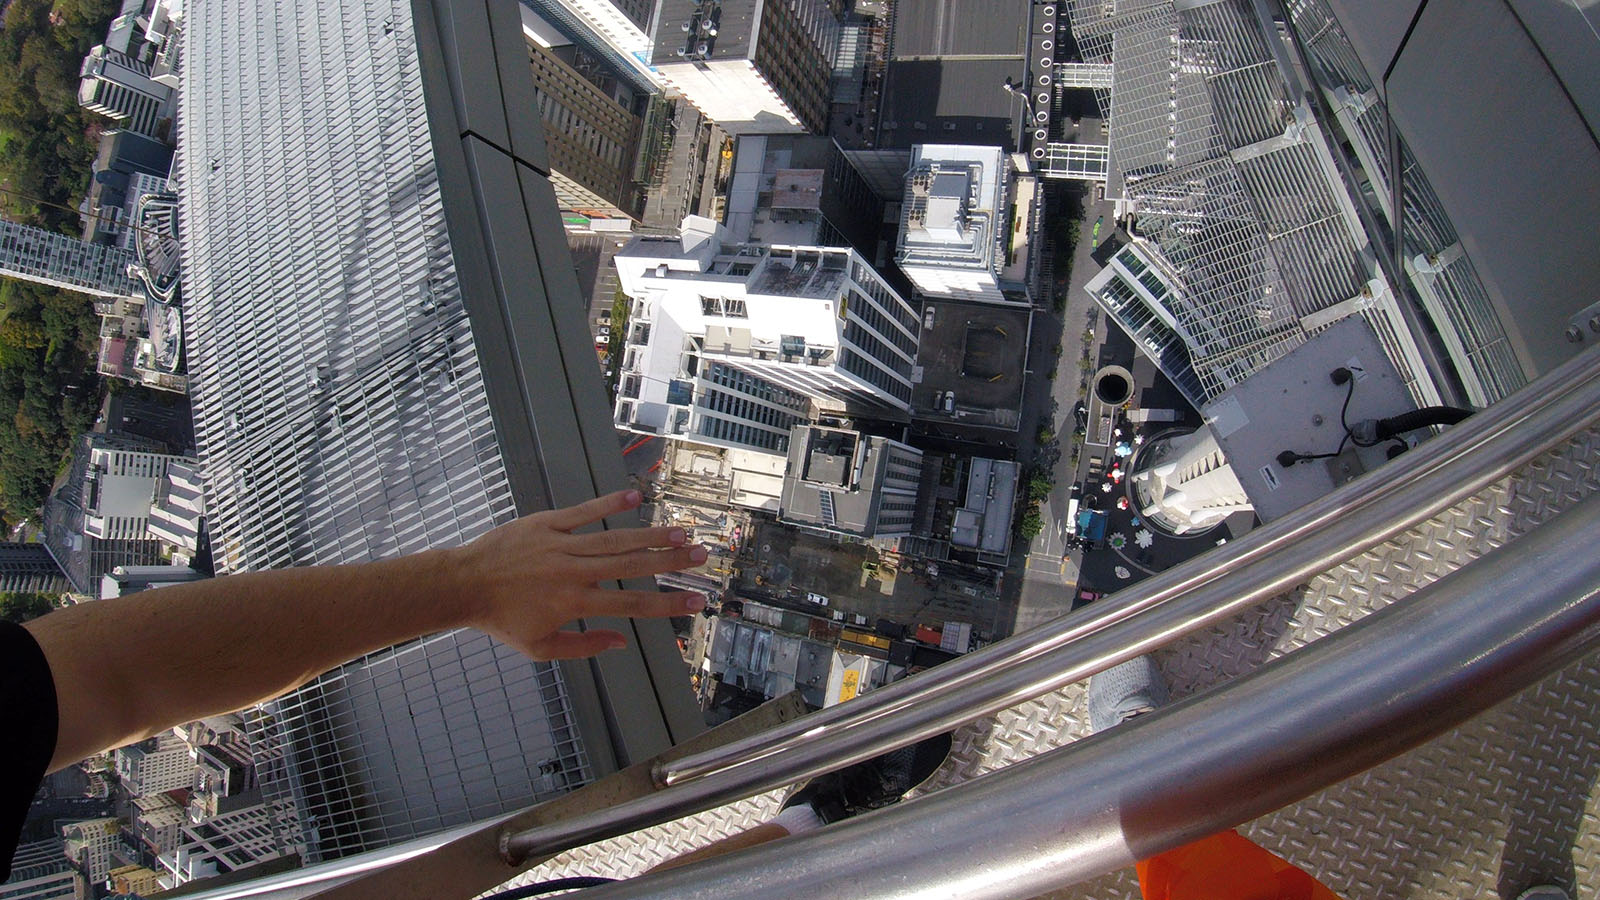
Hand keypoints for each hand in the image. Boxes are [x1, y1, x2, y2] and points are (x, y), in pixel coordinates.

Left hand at [452, 489, 708, 659]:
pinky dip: (609, 503)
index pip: (631, 605)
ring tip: (680, 532)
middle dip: (669, 561)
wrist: (461, 585)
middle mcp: (572, 573)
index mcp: (574, 604)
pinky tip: (636, 497)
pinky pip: (583, 512)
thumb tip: (621, 643)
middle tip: (701, 555)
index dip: (667, 603)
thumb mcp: (539, 647)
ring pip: (613, 538)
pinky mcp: (546, 524)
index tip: (696, 600)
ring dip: (649, 535)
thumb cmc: (500, 620)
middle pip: (631, 566)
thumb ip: (583, 646)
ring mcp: (560, 545)